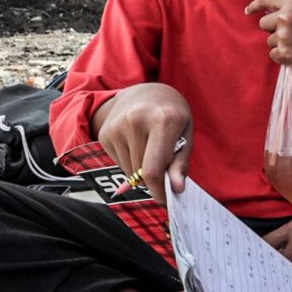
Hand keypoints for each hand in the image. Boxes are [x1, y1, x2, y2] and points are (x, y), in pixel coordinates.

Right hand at [94, 82, 192, 203]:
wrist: (144, 92)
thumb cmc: (171, 114)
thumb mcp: (185, 134)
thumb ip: (181, 163)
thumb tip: (177, 189)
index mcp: (163, 121)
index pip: (153, 169)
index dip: (158, 191)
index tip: (164, 200)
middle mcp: (136, 121)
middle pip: (141, 173)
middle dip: (153, 181)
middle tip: (163, 172)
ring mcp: (117, 127)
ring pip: (129, 171)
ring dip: (141, 172)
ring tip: (150, 151)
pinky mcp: (105, 133)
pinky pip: (119, 163)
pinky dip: (130, 162)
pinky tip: (137, 145)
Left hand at [245, 0, 291, 99]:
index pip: (264, 0)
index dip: (254, 5)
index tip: (249, 10)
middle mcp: (286, 17)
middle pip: (263, 23)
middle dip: (274, 27)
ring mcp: (284, 37)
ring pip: (269, 40)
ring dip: (280, 42)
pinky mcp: (284, 54)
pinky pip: (273, 54)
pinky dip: (283, 55)